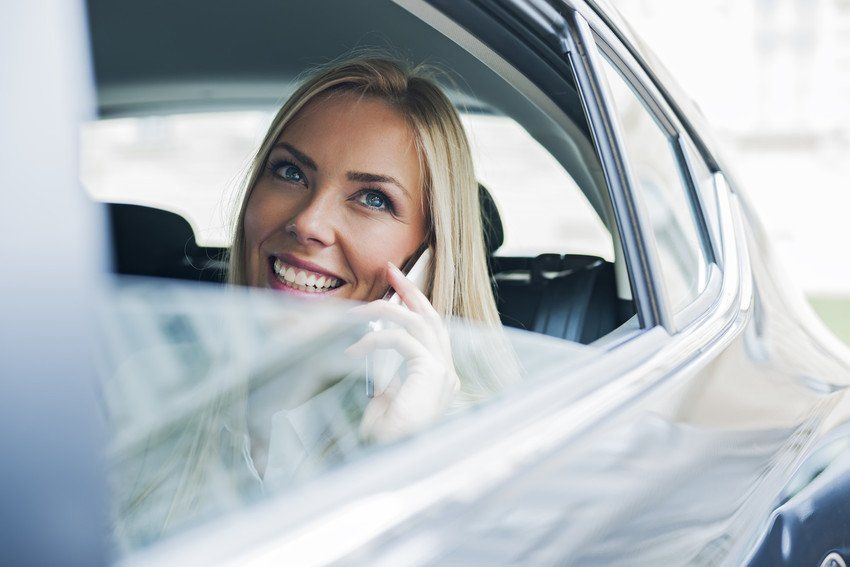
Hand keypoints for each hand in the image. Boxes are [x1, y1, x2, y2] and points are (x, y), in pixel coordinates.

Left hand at [345, 261, 459, 442]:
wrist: (392, 461)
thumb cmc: (387, 439)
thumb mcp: (385, 398)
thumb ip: (387, 373)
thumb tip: (371, 347)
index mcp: (439, 377)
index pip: (430, 329)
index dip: (414, 304)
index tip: (395, 285)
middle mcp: (447, 372)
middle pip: (432, 317)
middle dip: (410, 290)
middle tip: (390, 270)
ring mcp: (444, 371)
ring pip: (419, 322)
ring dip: (386, 308)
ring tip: (355, 309)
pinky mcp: (433, 373)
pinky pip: (402, 340)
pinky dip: (375, 338)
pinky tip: (353, 348)